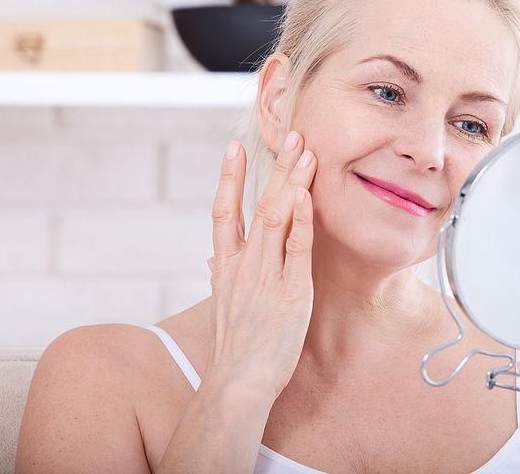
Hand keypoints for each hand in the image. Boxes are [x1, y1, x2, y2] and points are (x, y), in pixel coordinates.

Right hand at [206, 132, 316, 395]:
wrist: (237, 384)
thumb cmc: (233, 349)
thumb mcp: (220, 305)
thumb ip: (220, 275)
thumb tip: (213, 256)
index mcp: (224, 267)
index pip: (222, 211)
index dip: (229, 177)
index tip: (234, 148)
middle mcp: (242, 265)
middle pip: (257, 204)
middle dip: (276, 167)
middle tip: (291, 136)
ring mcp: (266, 277)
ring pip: (277, 218)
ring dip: (292, 182)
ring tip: (306, 153)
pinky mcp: (291, 293)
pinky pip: (296, 250)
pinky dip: (301, 221)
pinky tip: (305, 196)